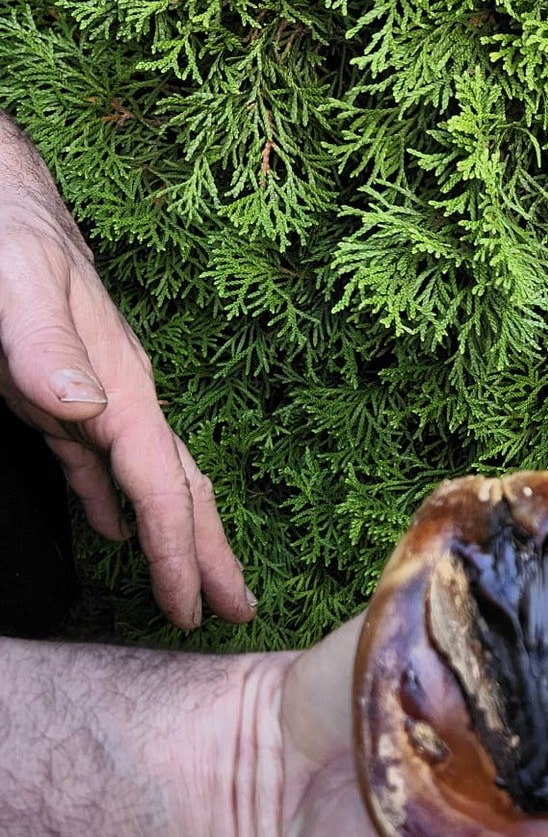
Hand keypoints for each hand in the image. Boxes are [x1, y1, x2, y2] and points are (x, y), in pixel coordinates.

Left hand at [0, 116, 252, 628]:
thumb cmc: (7, 224)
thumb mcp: (15, 277)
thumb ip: (45, 344)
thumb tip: (85, 408)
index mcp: (120, 379)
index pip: (161, 480)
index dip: (178, 547)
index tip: (194, 605)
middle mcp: (117, 393)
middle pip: (177, 487)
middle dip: (207, 552)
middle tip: (235, 613)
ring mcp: (93, 393)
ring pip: (148, 478)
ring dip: (173, 533)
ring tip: (196, 584)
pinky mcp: (56, 392)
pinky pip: (99, 462)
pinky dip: (113, 500)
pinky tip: (112, 526)